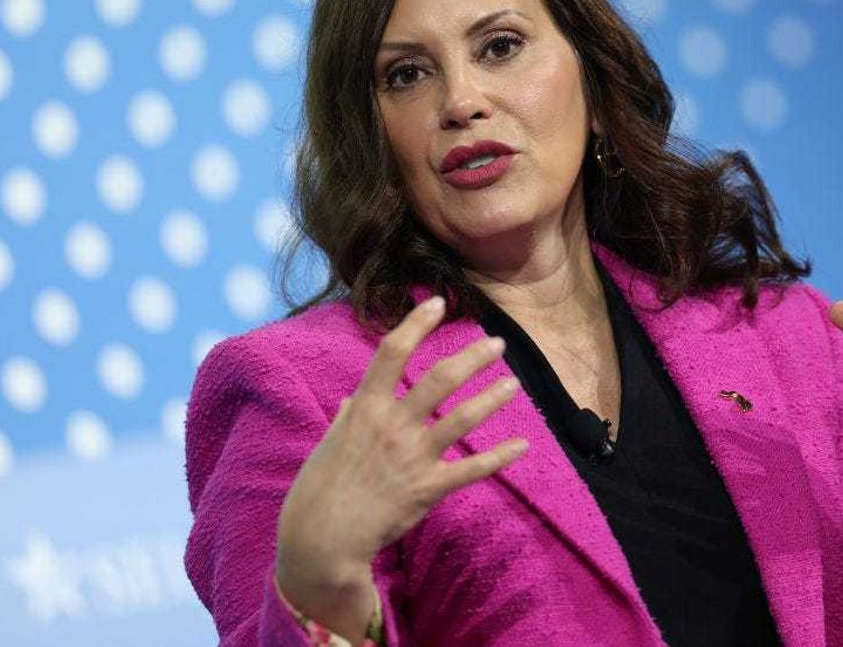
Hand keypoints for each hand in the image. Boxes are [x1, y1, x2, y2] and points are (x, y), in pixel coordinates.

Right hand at [275, 295, 527, 642]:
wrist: (321, 540)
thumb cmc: (319, 489)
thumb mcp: (329, 444)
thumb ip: (347, 418)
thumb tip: (353, 401)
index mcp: (365, 408)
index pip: (392, 352)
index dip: (416, 324)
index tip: (437, 303)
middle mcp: (392, 426)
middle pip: (440, 380)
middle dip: (473, 357)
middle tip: (497, 343)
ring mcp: (412, 457)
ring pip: (462, 418)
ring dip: (491, 398)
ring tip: (512, 383)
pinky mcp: (427, 489)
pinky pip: (471, 470)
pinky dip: (500, 457)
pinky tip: (523, 445)